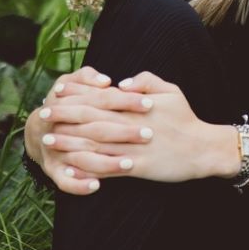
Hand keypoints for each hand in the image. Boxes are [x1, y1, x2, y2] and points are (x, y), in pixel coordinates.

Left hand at [26, 66, 227, 193]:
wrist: (204, 149)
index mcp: (136, 106)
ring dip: (69, 143)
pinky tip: (70, 168)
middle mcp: (131, 125)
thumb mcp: (171, 91)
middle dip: (65, 117)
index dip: (76, 96)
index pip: (99, 98)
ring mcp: (133, 148)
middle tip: (43, 115)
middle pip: (91, 120)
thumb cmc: (187, 119)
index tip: (56, 94)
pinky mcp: (137, 168)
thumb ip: (146, 81)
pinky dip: (87, 168)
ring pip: (94, 144)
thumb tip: (122, 83)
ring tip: (49, 142)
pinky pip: (107, 168)